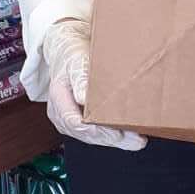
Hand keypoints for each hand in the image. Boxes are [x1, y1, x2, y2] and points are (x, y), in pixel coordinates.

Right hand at [41, 19, 146, 150]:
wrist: (67, 52)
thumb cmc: (73, 55)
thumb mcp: (76, 60)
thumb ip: (80, 78)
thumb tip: (82, 97)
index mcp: (58, 98)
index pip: (74, 122)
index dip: (96, 130)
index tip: (115, 133)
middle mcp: (60, 113)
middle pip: (85, 134)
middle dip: (111, 138)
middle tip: (134, 140)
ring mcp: (68, 119)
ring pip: (91, 137)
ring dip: (114, 140)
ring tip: (137, 141)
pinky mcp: (77, 121)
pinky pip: (94, 133)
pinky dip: (111, 135)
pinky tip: (128, 136)